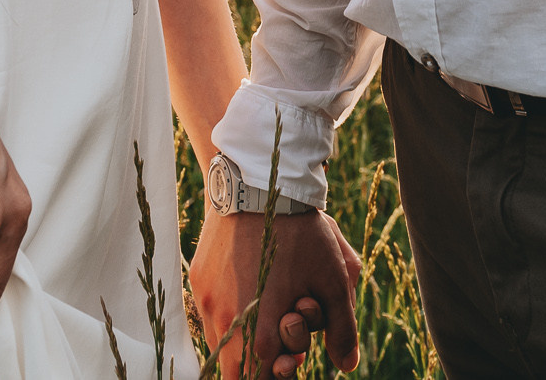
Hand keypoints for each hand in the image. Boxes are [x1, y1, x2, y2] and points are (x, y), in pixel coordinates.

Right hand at [189, 207, 362, 377]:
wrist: (259, 185)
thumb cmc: (302, 235)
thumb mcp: (334, 281)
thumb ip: (342, 329)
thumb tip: (346, 364)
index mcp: (261, 335)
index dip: (278, 375)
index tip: (292, 359)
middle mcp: (227, 325)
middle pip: (235, 372)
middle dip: (259, 364)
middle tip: (280, 336)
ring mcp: (208, 303)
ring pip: (219, 343)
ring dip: (241, 340)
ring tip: (265, 309)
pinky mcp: (198, 281)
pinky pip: (210, 313)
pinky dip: (229, 313)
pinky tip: (248, 288)